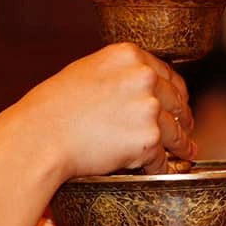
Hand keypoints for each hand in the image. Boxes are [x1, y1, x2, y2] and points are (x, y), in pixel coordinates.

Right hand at [4, 43, 194, 181]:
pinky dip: (159, 167)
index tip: (177, 104)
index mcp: (128, 55)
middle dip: (181, 117)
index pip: (166, 74)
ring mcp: (148, 109)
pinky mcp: (148, 140)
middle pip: (176, 102)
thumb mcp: (84, 72)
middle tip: (184, 129)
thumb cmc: (51, 108)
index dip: (173, 93)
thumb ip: (116, 74)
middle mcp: (144, 77)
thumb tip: (135, 87)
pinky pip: (162, 158)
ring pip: (175, 131)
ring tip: (185, 152)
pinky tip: (157, 170)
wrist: (39, 138)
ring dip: (181, 144)